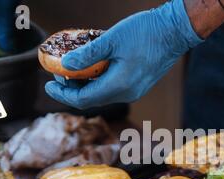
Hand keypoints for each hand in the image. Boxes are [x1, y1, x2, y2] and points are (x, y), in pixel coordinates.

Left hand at [45, 0, 202, 108]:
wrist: (174, 32)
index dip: (63, 95)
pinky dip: (98, 81)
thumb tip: (66, 65)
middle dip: (72, 89)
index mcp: (119, 86)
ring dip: (85, 84)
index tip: (49, 86)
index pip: (83, 99)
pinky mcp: (138, 84)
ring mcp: (134, 90)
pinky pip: (112, 88)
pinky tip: (93, 66)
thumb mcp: (111, 40)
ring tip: (73, 68)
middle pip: (92, 99)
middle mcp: (127, 93)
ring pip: (102, 94)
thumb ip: (87, 55)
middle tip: (59, 73)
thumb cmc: (146, 32)